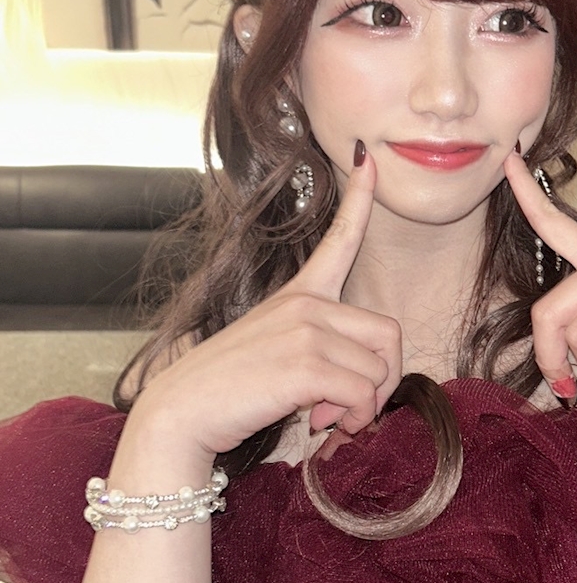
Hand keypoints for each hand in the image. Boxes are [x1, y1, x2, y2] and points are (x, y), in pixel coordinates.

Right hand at [133, 149, 401, 457]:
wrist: (180, 412)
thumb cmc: (229, 389)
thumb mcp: (275, 351)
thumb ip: (320, 351)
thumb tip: (366, 387)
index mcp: (299, 294)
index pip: (339, 239)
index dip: (360, 200)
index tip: (370, 159)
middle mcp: (307, 303)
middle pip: (389, 335)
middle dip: (381, 381)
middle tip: (346, 409)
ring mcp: (306, 330)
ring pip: (379, 371)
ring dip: (360, 409)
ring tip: (323, 417)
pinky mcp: (306, 364)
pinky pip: (362, 394)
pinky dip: (349, 419)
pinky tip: (316, 423)